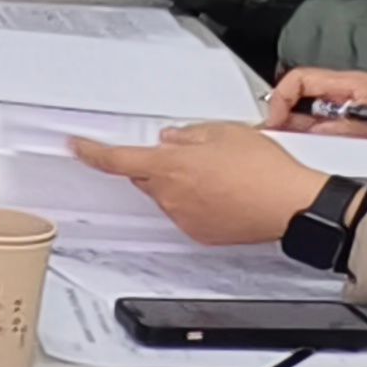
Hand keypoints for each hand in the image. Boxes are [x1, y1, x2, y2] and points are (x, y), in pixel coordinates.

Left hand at [65, 121, 325, 248]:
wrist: (289, 205)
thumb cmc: (262, 169)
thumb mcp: (223, 133)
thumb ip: (189, 135)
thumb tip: (172, 139)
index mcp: (171, 166)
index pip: (117, 159)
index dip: (92, 153)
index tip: (77, 146)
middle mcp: (171, 195)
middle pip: (146, 175)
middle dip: (158, 163)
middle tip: (192, 154)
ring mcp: (184, 217)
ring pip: (167, 194)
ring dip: (180, 183)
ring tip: (219, 174)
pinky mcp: (200, 233)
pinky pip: (186, 212)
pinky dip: (196, 202)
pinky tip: (223, 193)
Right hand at [268, 68, 366, 188]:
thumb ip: (344, 130)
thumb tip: (308, 134)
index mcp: (350, 85)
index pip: (298, 81)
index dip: (280, 101)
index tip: (274, 126)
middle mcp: (349, 96)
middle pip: (301, 104)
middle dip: (288, 126)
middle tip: (283, 150)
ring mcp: (354, 114)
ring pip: (315, 124)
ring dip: (306, 141)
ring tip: (305, 160)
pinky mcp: (362, 131)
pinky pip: (332, 138)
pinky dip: (324, 150)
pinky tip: (329, 165)